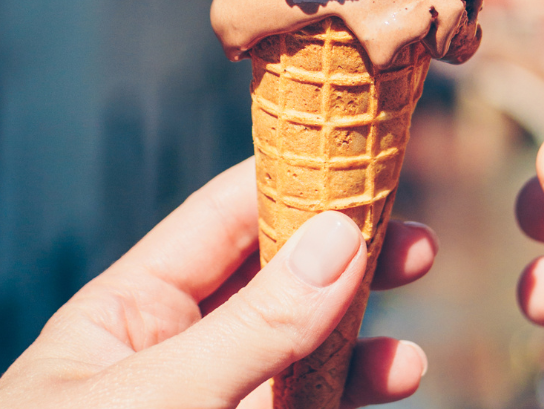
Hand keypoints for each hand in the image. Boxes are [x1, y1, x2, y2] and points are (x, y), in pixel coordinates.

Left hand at [0, 157, 435, 408]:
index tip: (366, 158)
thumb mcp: (157, 397)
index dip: (292, 179)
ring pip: (303, 348)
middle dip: (347, 258)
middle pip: (276, 279)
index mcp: (127, 311)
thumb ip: (251, 324)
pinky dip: (356, 387)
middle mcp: (176, 352)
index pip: (221, 219)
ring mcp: (215, 402)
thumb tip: (340, 236)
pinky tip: (397, 377)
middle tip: (416, 241)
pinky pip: (308, 402)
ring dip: (364, 332)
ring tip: (415, 324)